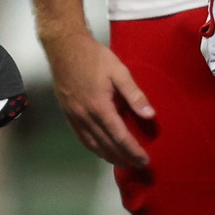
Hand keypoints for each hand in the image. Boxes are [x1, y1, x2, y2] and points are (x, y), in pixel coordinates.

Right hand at [46, 29, 153, 170]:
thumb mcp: (119, 71)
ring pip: (93, 145)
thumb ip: (134, 95)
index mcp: (100, 106)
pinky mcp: (68, 114)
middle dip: (124, 158)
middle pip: (107, 145)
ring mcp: (74, 117)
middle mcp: (85, 116)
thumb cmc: (94, 57)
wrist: (64, 48)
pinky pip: (82, 138)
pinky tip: (102, 151)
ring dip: (109, 157)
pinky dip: (94, 149)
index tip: (145, 160)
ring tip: (123, 163)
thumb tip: (149, 116)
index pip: (120, 136)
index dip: (133, 150)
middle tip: (139, 166)